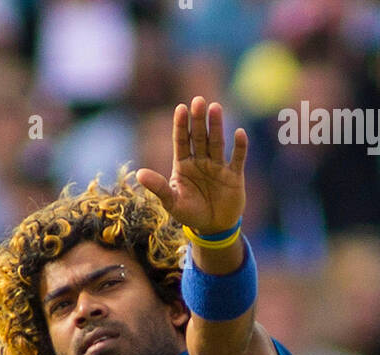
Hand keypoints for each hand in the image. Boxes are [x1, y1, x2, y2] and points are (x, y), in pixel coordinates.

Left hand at [136, 97, 246, 234]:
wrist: (213, 228)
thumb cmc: (190, 214)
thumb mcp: (172, 202)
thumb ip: (158, 187)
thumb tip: (139, 174)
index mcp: (184, 164)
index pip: (181, 141)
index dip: (181, 125)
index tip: (180, 108)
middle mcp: (200, 161)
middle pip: (199, 137)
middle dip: (198, 120)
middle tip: (198, 101)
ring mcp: (218, 166)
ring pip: (217, 143)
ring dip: (216, 126)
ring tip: (215, 108)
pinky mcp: (234, 175)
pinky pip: (238, 158)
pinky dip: (240, 147)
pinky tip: (239, 133)